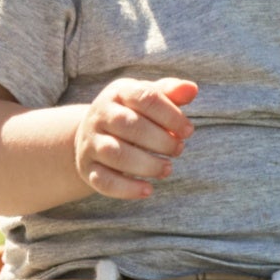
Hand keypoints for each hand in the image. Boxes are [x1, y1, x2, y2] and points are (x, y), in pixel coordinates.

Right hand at [75, 76, 195, 199]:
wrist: (93, 134)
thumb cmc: (132, 113)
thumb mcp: (148, 97)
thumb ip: (170, 92)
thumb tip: (192, 89)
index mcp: (118, 93)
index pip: (144, 98)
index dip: (171, 115)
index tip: (188, 131)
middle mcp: (100, 115)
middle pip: (129, 125)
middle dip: (160, 140)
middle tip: (178, 149)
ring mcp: (91, 143)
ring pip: (115, 153)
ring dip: (147, 165)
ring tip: (167, 169)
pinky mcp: (88, 168)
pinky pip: (104, 180)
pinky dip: (127, 188)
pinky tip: (148, 190)